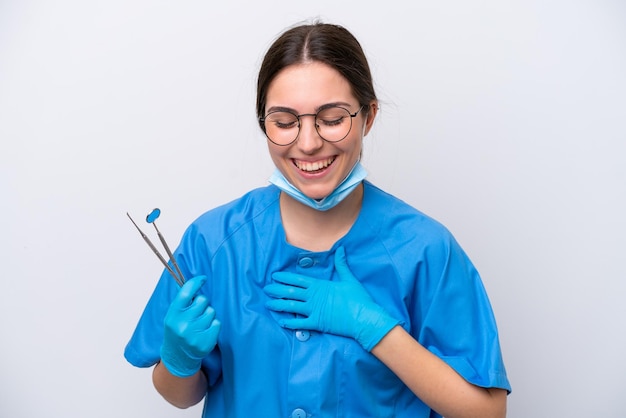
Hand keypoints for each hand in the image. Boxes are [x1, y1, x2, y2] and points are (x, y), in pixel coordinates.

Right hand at [160, 275, 220, 376]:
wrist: (178, 357)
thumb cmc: (177, 332)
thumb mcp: (173, 316)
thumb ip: (182, 301)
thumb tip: (194, 281)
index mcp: (173, 315)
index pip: (185, 293)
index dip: (196, 283)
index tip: (203, 278)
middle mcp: (182, 324)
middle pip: (203, 300)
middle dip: (202, 303)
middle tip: (196, 312)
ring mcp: (194, 335)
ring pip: (211, 311)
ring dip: (208, 315)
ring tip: (199, 324)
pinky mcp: (205, 342)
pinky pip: (217, 323)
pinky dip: (213, 325)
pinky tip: (205, 331)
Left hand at [264, 247, 398, 350]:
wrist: (364, 318)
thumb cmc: (358, 299)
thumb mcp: (349, 279)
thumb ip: (342, 265)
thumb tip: (341, 249)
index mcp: (320, 285)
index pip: (298, 280)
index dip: (285, 278)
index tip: (274, 276)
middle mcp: (314, 297)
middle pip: (291, 292)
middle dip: (277, 290)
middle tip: (266, 289)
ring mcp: (314, 310)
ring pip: (291, 307)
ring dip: (278, 305)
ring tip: (268, 303)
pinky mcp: (317, 323)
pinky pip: (299, 323)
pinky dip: (289, 322)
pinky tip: (280, 321)